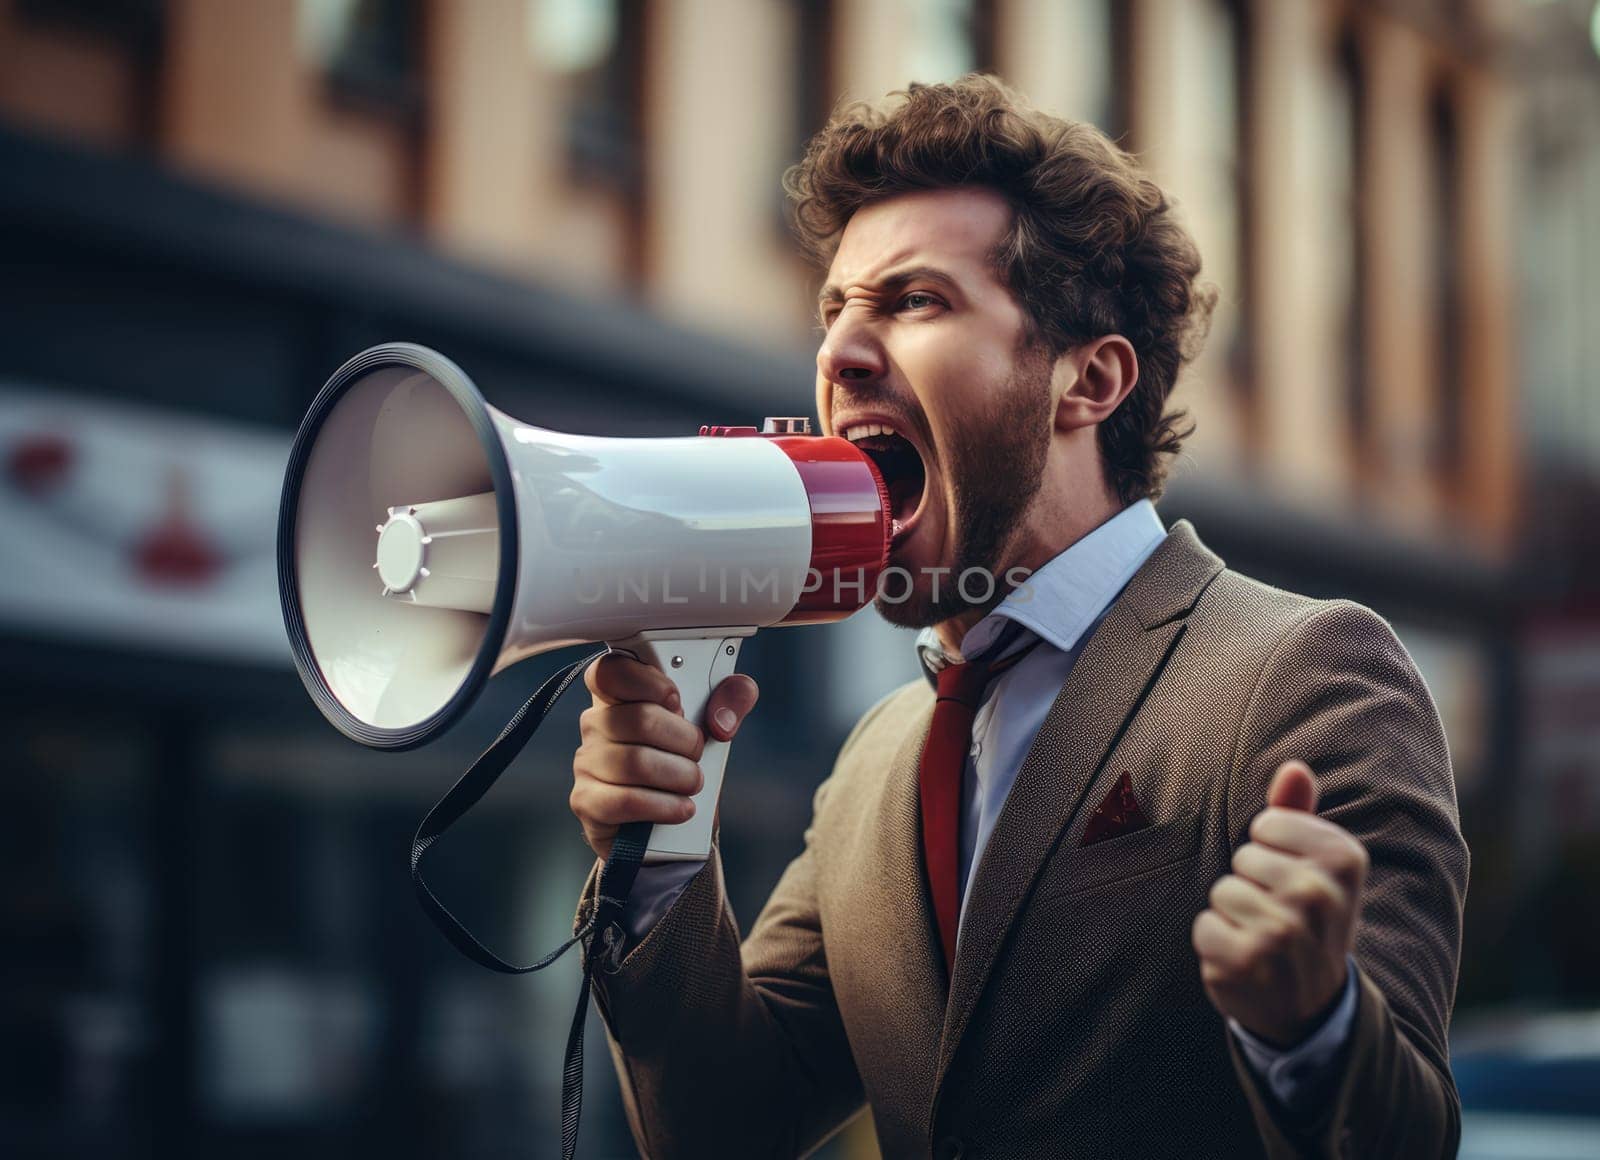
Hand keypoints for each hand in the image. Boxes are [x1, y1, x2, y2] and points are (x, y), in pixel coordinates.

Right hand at [570, 652, 758, 858]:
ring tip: (692, 783)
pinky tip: (681, 807)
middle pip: (639, 718)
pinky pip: (627, 801)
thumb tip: (723, 717)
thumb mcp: (714, 725)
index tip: (677, 700)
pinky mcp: (588, 802)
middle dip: (684, 740)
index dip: (648, 682)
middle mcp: (597, 724)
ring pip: (636, 762)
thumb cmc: (683, 763)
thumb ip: (732, 700)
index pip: (612, 670)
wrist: (668, 824)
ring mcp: (586, 763)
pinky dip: (665, 806)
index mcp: (621, 695)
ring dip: (680, 776)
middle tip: (697, 753)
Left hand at [1192, 761, 1367, 1046]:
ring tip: (1267, 940)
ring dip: (1235, 916)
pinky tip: (1248, 962)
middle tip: (1284, 918)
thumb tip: (1294, 767)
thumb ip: (1300, 814)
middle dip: (1254, 886)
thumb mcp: (1319, 869)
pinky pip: (1204, 927)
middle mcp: (1319, 895)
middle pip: (1244, 858)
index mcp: (1344, 860)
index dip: (1273, 853)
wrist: (1314, 1008)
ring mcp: (1283, 931)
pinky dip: (1217, 945)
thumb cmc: (1310, 922)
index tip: (1298, 885)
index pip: (1268, 824)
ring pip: (1223, 891)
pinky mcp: (1245, 961)